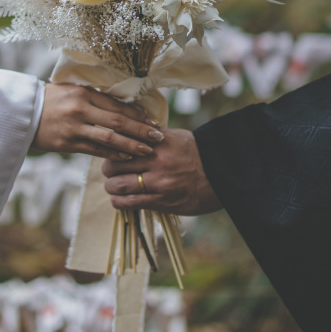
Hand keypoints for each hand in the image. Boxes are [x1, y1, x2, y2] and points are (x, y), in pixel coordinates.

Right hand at [33, 84, 164, 160]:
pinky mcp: (67, 143)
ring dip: (131, 145)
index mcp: (84, 93)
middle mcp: (81, 109)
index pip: (118, 105)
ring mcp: (74, 127)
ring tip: (148, 151)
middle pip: (118, 121)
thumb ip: (95, 98)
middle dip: (141, 131)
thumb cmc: (51, 100)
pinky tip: (125, 157)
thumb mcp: (72, 91)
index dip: (138, 115)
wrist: (22, 112)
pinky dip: (112, 154)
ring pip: (110, 138)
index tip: (154, 122)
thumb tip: (124, 108)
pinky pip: (95, 150)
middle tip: (158, 137)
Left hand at [101, 127, 221, 214]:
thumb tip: (130, 128)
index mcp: (159, 142)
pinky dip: (119, 202)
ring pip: (119, 185)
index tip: (110, 150)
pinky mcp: (163, 202)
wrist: (222, 176)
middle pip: (116, 163)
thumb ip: (152, 136)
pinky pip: (131, 203)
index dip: (111, 146)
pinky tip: (118, 200)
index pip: (124, 141)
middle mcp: (158, 161)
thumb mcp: (176, 137)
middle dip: (108, 169)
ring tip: (113, 187)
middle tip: (109, 170)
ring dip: (111, 187)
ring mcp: (160, 182)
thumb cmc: (197, 154)